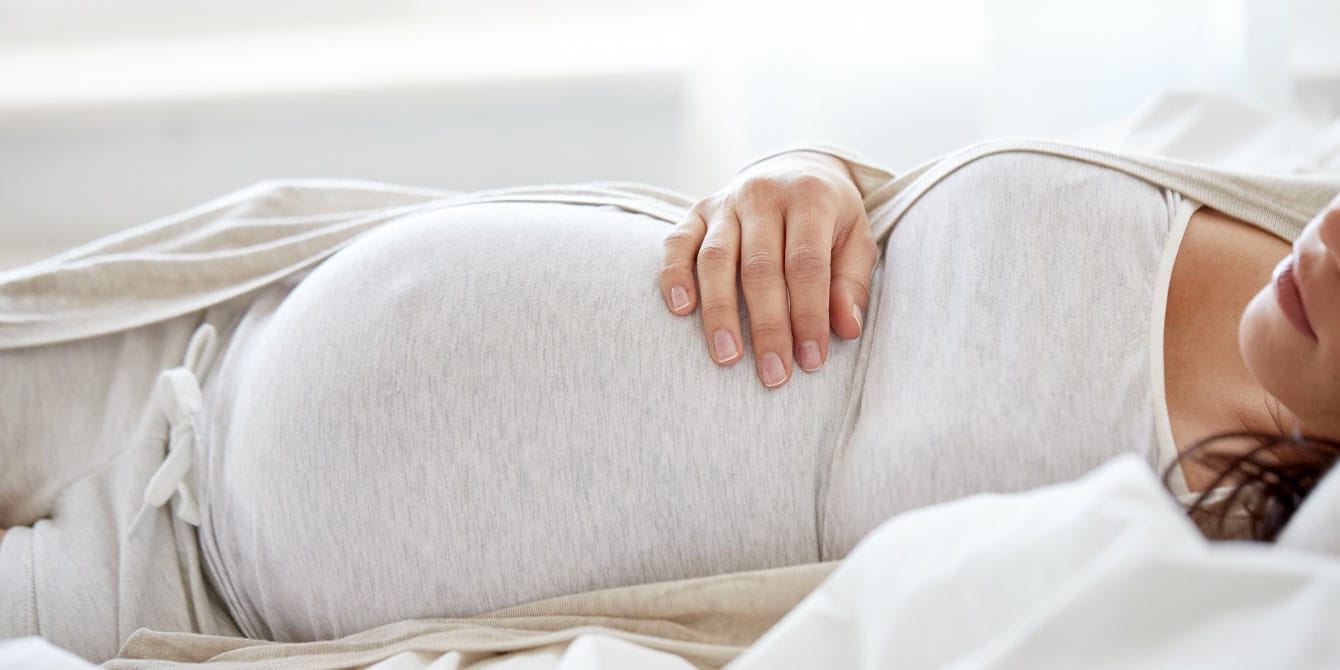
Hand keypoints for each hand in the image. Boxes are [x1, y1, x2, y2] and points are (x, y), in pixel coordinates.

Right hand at [660, 150, 877, 388]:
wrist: (799, 169)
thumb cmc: (831, 218)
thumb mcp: (857, 241)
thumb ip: (852, 283)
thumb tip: (847, 329)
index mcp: (810, 198)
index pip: (806, 265)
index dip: (808, 315)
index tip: (811, 360)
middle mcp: (763, 194)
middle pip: (760, 268)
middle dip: (768, 327)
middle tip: (773, 374)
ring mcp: (725, 201)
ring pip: (715, 259)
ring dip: (720, 313)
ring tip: (727, 357)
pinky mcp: (696, 211)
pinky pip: (677, 242)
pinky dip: (674, 275)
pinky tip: (681, 311)